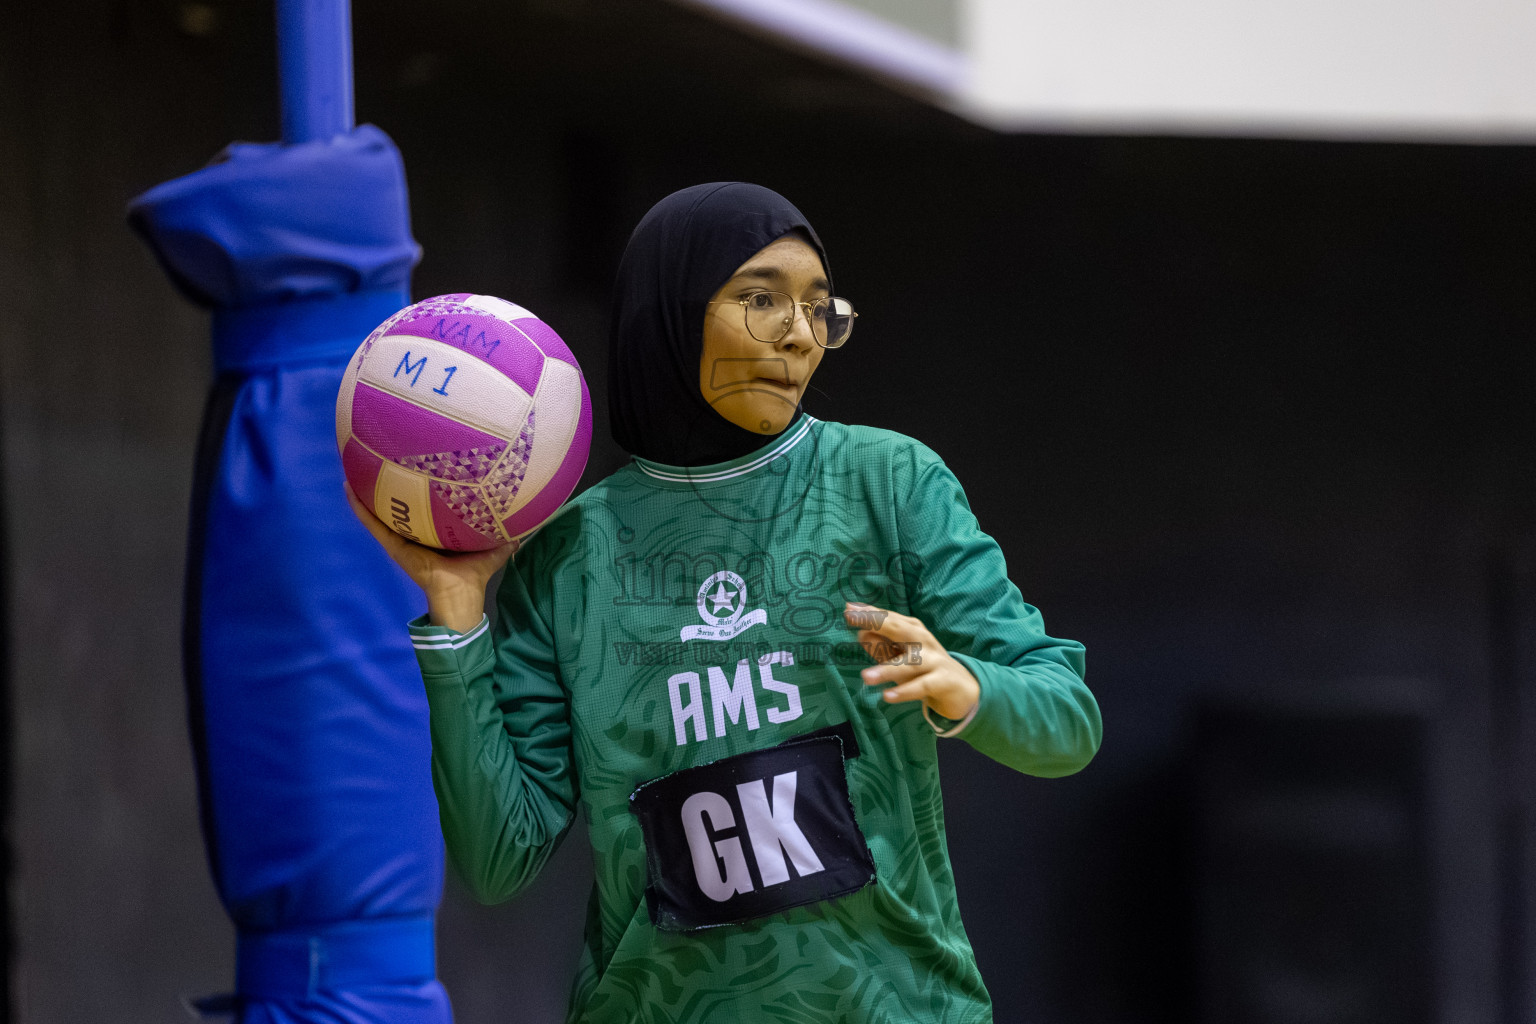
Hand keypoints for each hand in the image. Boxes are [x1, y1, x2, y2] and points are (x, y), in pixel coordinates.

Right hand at [345, 481, 517, 632]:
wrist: (461, 594)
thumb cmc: (474, 574)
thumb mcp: (492, 548)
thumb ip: (506, 534)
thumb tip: (525, 521)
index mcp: (434, 532)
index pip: (423, 506)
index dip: (418, 488)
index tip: (413, 465)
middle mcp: (415, 533)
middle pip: (399, 505)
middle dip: (389, 485)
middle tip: (380, 457)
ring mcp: (401, 539)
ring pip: (379, 512)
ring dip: (366, 492)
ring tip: (355, 467)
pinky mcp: (394, 546)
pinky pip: (374, 525)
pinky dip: (361, 509)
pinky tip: (349, 489)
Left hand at [844, 603, 979, 720]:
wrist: (964, 689)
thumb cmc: (926, 670)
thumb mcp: (900, 657)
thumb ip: (882, 647)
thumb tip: (861, 633)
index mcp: (914, 631)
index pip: (890, 618)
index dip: (870, 613)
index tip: (848, 608)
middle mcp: (924, 641)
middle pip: (900, 629)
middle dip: (876, 622)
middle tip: (851, 619)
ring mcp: (935, 661)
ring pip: (909, 663)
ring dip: (887, 670)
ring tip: (865, 677)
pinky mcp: (943, 682)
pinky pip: (922, 686)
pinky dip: (905, 691)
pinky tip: (888, 696)